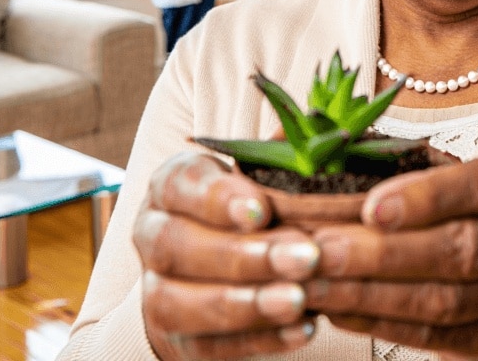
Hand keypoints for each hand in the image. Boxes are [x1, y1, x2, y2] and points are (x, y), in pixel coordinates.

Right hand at [134, 152, 321, 359]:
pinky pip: (209, 347)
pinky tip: (303, 328)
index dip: (218, 199)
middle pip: (178, 246)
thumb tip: (323, 137)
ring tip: (299, 299)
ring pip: (181, 302)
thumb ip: (284, 162)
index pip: (181, 185)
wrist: (217, 274)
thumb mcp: (264, 179)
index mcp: (171, 186)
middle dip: (243, 255)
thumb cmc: (253, 212)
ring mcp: (157, 291)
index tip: (263, 210)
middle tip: (304, 257)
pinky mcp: (178, 340)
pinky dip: (258, 340)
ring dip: (245, 303)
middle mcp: (153, 235)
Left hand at [304, 153, 477, 360]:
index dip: (426, 197)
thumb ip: (396, 162)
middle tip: (323, 250)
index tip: (369, 207)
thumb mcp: (450, 176)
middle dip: (384, 252)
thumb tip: (313, 148)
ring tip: (318, 284)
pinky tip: (339, 311)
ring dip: (372, 294)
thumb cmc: (466, 214)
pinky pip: (433, 335)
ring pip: (443, 299)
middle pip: (459, 247)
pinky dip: (380, 323)